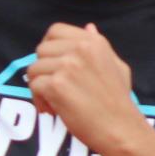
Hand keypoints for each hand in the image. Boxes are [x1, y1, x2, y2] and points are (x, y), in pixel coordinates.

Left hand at [26, 22, 142, 153]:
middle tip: (53, 88)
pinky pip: (34, 86)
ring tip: (53, 102)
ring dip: (39, 86)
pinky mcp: (57, 86)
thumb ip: (100, 46)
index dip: (48, 46)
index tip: (51, 63)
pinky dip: (38, 100)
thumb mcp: (117, 66)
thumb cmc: (119, 101)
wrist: (120, 128)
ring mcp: (67, 66)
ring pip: (34, 69)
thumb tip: (88, 27)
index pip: (55, 31)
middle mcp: (80, 49)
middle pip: (41, 50)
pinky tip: (52, 110)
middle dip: (43, 69)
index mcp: (93, 42)